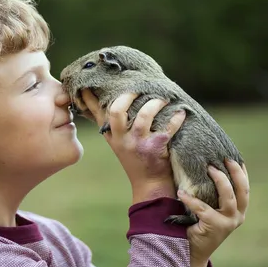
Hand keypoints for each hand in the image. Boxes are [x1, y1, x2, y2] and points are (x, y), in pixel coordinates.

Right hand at [81, 89, 186, 203]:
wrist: (150, 184)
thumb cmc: (135, 158)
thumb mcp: (117, 142)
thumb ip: (110, 123)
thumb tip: (101, 101)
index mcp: (112, 134)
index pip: (97, 112)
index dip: (91, 96)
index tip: (87, 82)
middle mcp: (122, 138)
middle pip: (116, 111)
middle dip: (127, 96)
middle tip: (138, 89)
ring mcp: (138, 143)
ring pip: (143, 117)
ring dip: (155, 104)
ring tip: (163, 98)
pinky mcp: (156, 148)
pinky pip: (167, 128)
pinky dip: (176, 118)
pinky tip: (181, 112)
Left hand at [178, 159, 249, 266]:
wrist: (192, 250)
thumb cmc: (199, 225)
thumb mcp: (210, 208)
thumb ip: (212, 194)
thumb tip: (203, 168)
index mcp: (238, 210)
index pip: (244, 188)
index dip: (242, 172)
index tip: (236, 157)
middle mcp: (237, 216)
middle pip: (242, 190)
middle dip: (235, 172)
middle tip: (225, 158)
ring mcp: (228, 222)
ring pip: (228, 197)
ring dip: (219, 180)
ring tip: (208, 168)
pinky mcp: (216, 227)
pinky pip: (203, 208)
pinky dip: (191, 199)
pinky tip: (181, 193)